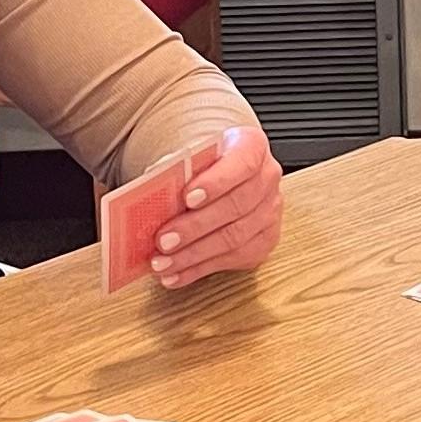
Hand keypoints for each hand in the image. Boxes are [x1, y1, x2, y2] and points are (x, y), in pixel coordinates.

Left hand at [154, 124, 283, 287]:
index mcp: (251, 147)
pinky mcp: (264, 241)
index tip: (187, 198)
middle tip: (164, 241)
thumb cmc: (204, 162)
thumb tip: (152, 196)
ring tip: (163, 263)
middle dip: (195, 227)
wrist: (222, 169)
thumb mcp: (190, 156)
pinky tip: (176, 274)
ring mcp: (269, 212)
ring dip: (194, 255)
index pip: (241, 164)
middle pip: (236, 206)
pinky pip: (233, 260)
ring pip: (235, 239)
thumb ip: (177, 171)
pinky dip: (199, 270)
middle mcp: (266, 179)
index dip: (216, 183)